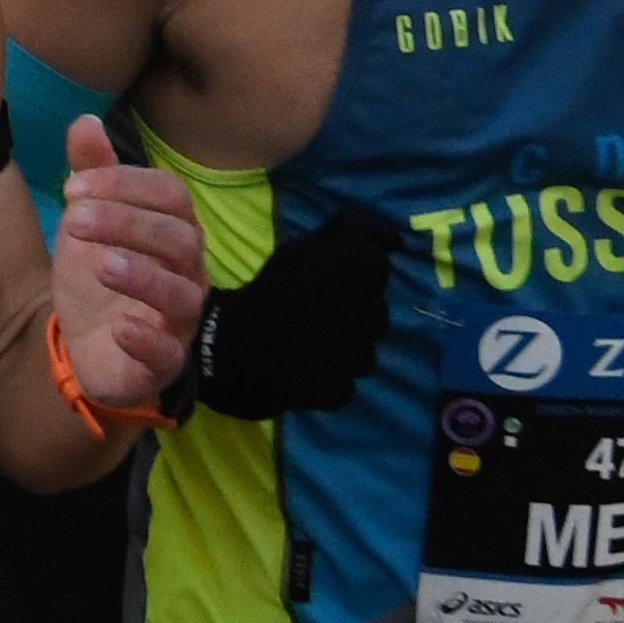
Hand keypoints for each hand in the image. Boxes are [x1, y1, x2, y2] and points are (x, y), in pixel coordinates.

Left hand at [48, 119, 206, 412]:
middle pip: (180, 239)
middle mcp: (188, 272)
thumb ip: (91, 173)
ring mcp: (179, 320)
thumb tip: (86, 120)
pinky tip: (122, 326)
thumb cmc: (98, 275)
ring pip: (183, 295)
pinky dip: (149, 339)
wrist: (86, 346)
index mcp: (173, 230)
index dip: (126, 185)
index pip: (170, 195)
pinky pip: (169, 354)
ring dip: (143, 275)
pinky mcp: (162, 363)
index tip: (73, 187)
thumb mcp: (86, 219)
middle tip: (75, 219)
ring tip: (101, 265)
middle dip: (128, 224)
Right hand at [195, 190, 403, 421]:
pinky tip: (309, 373)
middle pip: (379, 317)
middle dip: (359, 321)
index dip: (366, 278)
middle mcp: (328, 304)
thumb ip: (351, 233)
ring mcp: (324, 350)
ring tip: (318, 350)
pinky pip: (347, 389)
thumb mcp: (305, 251)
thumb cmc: (273, 293)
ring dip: (347, 356)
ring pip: (367, 357)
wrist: (225, 347)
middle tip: (328, 322)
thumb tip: (399, 240)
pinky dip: (331, 386)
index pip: (377, 266)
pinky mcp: (317, 388)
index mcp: (322, 264)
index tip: (343, 286)